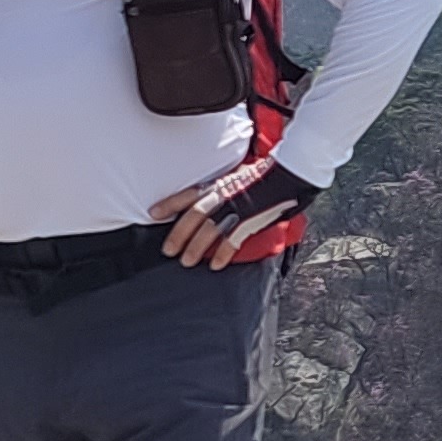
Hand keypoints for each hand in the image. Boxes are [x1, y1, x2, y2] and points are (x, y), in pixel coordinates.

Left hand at [150, 159, 314, 268]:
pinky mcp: (250, 221)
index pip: (188, 194)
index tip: (153, 213)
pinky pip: (232, 240)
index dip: (169, 204)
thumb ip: (224, 187)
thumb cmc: (265, 175)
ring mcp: (236, 208)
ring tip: (186, 261)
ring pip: (209, 230)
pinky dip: (223, 253)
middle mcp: (223, 195)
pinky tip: (215, 265)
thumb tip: (212, 197)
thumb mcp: (238, 175)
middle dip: (178, 234)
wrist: (288, 175)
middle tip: (168, 250)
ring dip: (195, 247)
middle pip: (193, 216)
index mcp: (219, 183)